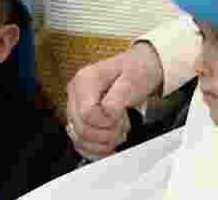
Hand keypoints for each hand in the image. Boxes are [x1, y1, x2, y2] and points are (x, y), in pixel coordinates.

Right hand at [65, 42, 163, 159]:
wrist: (141, 68)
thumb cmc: (138, 71)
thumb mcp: (133, 80)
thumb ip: (117, 99)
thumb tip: (107, 115)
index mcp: (85, 79)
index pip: (86, 113)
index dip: (106, 122)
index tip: (121, 116)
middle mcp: (76, 92)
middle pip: (81, 128)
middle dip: (106, 134)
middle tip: (123, 126)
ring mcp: (76, 106)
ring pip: (78, 139)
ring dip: (102, 143)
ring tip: (118, 132)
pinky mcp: (80, 117)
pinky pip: (79, 142)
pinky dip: (95, 150)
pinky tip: (109, 145)